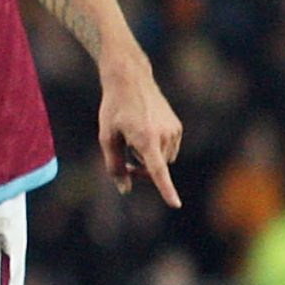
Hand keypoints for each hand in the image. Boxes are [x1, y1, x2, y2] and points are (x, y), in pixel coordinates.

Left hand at [100, 59, 183, 207]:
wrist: (130, 81)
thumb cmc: (113, 109)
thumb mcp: (107, 137)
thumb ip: (114, 166)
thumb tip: (125, 190)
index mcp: (145, 138)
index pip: (157, 170)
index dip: (165, 189)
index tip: (175, 204)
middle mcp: (164, 135)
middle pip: (155, 170)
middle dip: (141, 171)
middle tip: (124, 162)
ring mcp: (174, 131)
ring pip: (163, 160)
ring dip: (149, 159)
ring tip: (132, 140)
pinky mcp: (177, 127)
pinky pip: (168, 149)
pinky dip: (156, 149)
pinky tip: (144, 132)